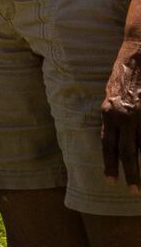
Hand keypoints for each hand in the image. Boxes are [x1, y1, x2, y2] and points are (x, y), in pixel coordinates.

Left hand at [102, 35, 140, 193]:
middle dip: (130, 173)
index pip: (108, 144)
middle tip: (132, 191)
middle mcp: (123, 116)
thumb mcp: (111, 93)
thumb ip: (111, 114)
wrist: (137, 55)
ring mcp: (140, 116)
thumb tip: (113, 135)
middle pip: (126, 151)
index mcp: (109, 112)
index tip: (111, 181)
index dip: (109, 164)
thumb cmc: (124, 73)